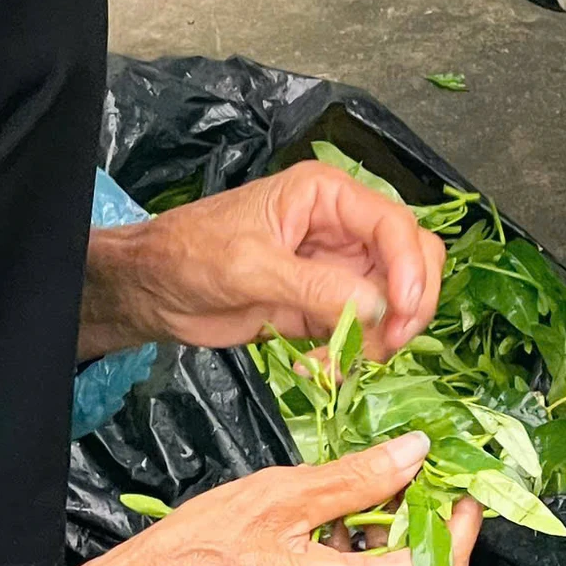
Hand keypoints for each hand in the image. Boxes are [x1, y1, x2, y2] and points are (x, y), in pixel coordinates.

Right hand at [0, 434, 482, 565]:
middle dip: (426, 524)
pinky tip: (336, 519)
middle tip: (415, 471)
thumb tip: (418, 453)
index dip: (461, 523)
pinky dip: (360, 560)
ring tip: (373, 485)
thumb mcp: (287, 494)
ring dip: (392, 540)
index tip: (462, 482)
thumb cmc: (202, 547)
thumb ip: (361, 477)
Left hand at [80, 162, 445, 362]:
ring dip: (381, 338)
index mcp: (328, 197)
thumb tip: (378, 308)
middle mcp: (344, 229)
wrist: (153, 291)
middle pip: (412, 260)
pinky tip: (319, 368)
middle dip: (408, 304)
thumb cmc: (191, 255)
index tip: (401, 311)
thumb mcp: (251, 266)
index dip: (409, 267)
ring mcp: (339, 270)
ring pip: (394, 301)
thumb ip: (316, 287)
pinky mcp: (327, 307)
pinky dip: (354, 355)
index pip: (394, 225)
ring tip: (341, 364)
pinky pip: (364, 331)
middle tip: (388, 345)